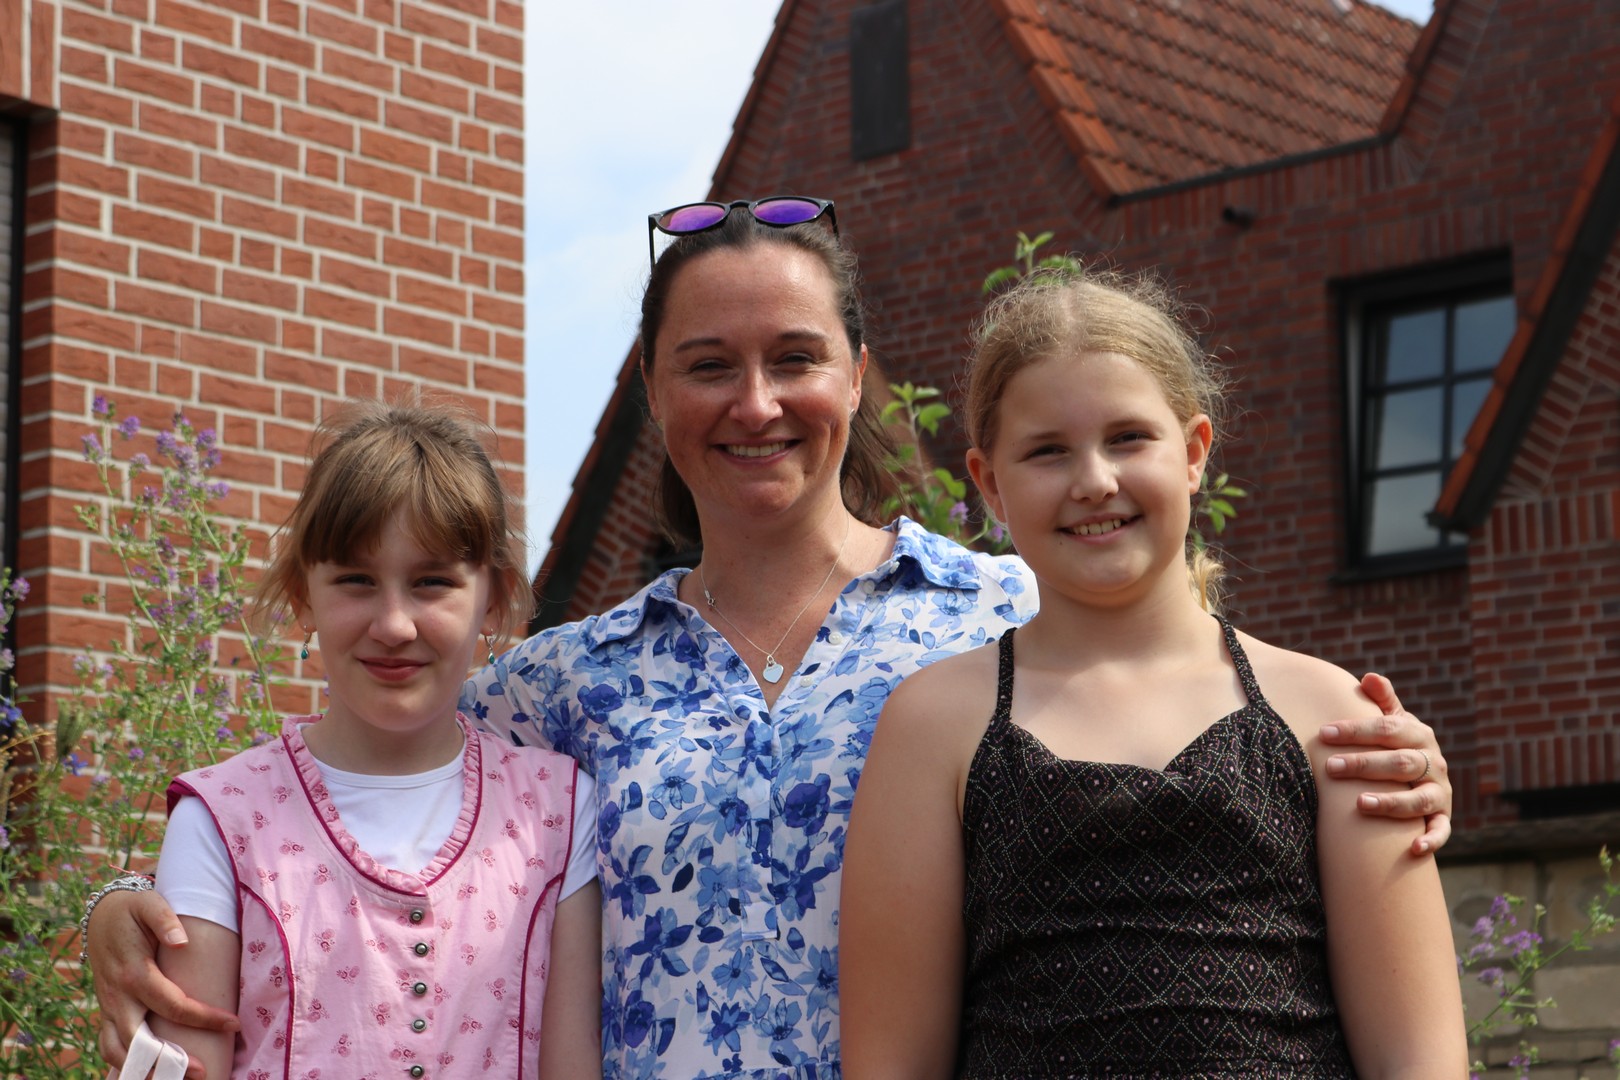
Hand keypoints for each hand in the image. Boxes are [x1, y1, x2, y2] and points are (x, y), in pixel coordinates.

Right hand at [90, 888, 238, 1079]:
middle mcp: (118, 996)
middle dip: (168, 1060)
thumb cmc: (133, 910)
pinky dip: (124, 1064)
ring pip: (116, 1051)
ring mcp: (108, 1007)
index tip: (233, 1023)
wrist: (100, 914)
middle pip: (139, 1039)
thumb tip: (181, 941)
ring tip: (175, 1079)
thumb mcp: (149, 904)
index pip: (173, 1005)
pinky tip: (150, 1073)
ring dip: (142, 1070)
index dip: (203, 1017)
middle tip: (202, 1070)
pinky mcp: (106, 1011)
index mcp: (134, 973)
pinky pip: (108, 1045)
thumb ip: (165, 920)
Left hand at [1320, 673, 1452, 856]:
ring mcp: (1440, 792)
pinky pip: (1441, 831)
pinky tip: (1414, 849)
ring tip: (1361, 804)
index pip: (1387, 729)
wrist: (1422, 777)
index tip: (1324, 733)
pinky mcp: (1442, 817)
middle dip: (1364, 765)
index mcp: (1418, 734)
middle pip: (1400, 763)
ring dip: (1391, 803)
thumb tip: (1369, 677)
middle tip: (1330, 768)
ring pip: (1418, 799)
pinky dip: (1432, 840)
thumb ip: (1382, 700)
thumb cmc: (1395, 745)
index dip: (1356, 730)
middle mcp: (1433, 762)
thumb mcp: (1393, 721)